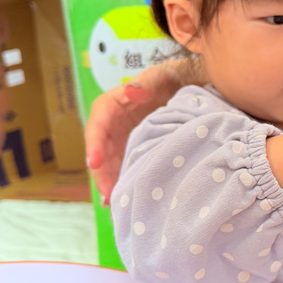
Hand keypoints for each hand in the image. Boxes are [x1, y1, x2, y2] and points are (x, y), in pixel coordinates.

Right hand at [85, 58, 199, 201]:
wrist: (188, 87)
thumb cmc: (171, 78)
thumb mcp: (161, 76)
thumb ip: (146, 83)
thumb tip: (131, 91)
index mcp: (112, 104)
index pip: (98, 125)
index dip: (94, 144)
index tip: (94, 162)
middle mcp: (112, 125)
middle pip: (100, 151)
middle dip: (102, 174)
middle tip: (109, 196)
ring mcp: (122, 140)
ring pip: (110, 165)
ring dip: (111, 184)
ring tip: (116, 206)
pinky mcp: (133, 151)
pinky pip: (124, 169)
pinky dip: (123, 184)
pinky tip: (125, 203)